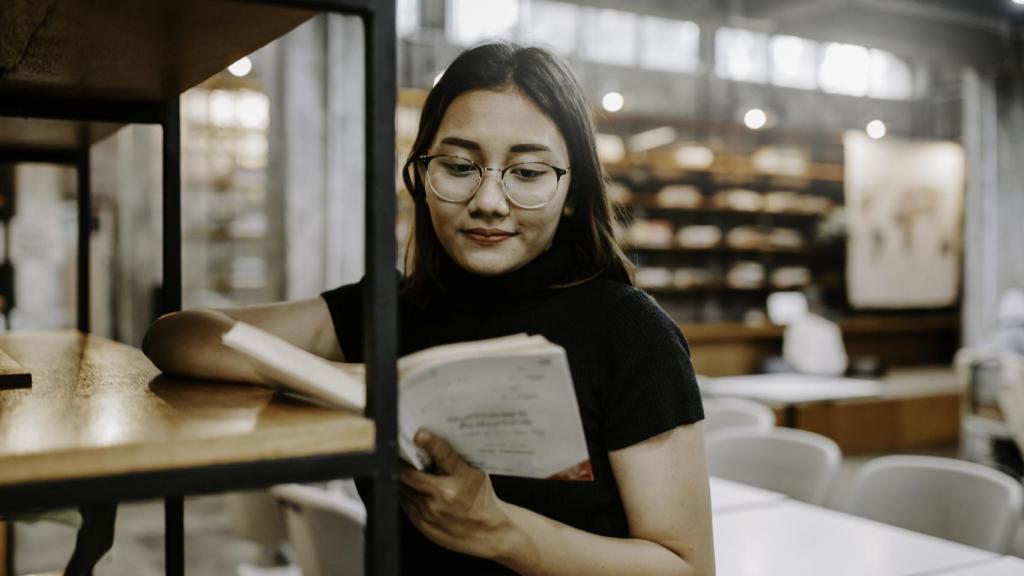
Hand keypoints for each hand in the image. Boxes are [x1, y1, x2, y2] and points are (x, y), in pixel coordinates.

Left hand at [399, 428, 516, 559]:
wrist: (486, 532)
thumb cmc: (480, 497)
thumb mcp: (476, 473)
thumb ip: (454, 458)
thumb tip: (429, 437)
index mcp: (462, 478)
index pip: (445, 455)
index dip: (430, 442)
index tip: (419, 434)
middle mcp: (444, 496)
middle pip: (410, 474)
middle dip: (400, 460)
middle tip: (396, 448)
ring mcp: (429, 511)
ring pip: (402, 487)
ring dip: (398, 475)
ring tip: (398, 464)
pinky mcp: (420, 522)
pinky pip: (402, 501)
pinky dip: (402, 489)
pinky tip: (406, 483)